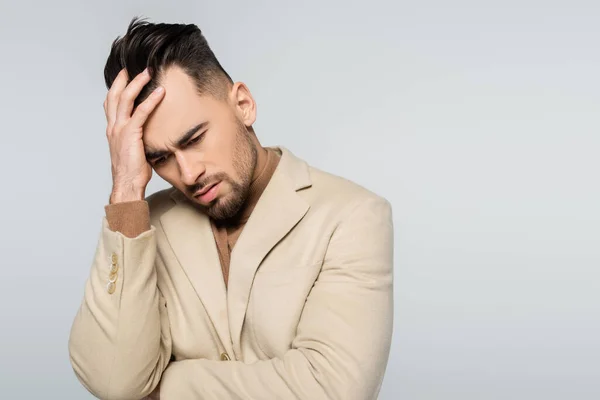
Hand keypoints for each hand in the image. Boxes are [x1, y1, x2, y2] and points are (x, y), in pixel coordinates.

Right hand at [104, 68, 165, 202]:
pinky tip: (160, 93)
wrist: (127, 184)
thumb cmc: (132, 172)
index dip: (116, 87)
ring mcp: (120, 129)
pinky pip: (141, 112)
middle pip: (115, 95)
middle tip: (135, 66)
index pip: (111, 103)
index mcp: (112, 130)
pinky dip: (151, 100)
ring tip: (149, 72)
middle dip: (124, 78)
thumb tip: (148, 134)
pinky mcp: (130, 134)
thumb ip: (136, 138)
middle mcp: (113, 126)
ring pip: (126, 99)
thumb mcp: (132, 150)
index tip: (124, 74)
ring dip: (137, 83)